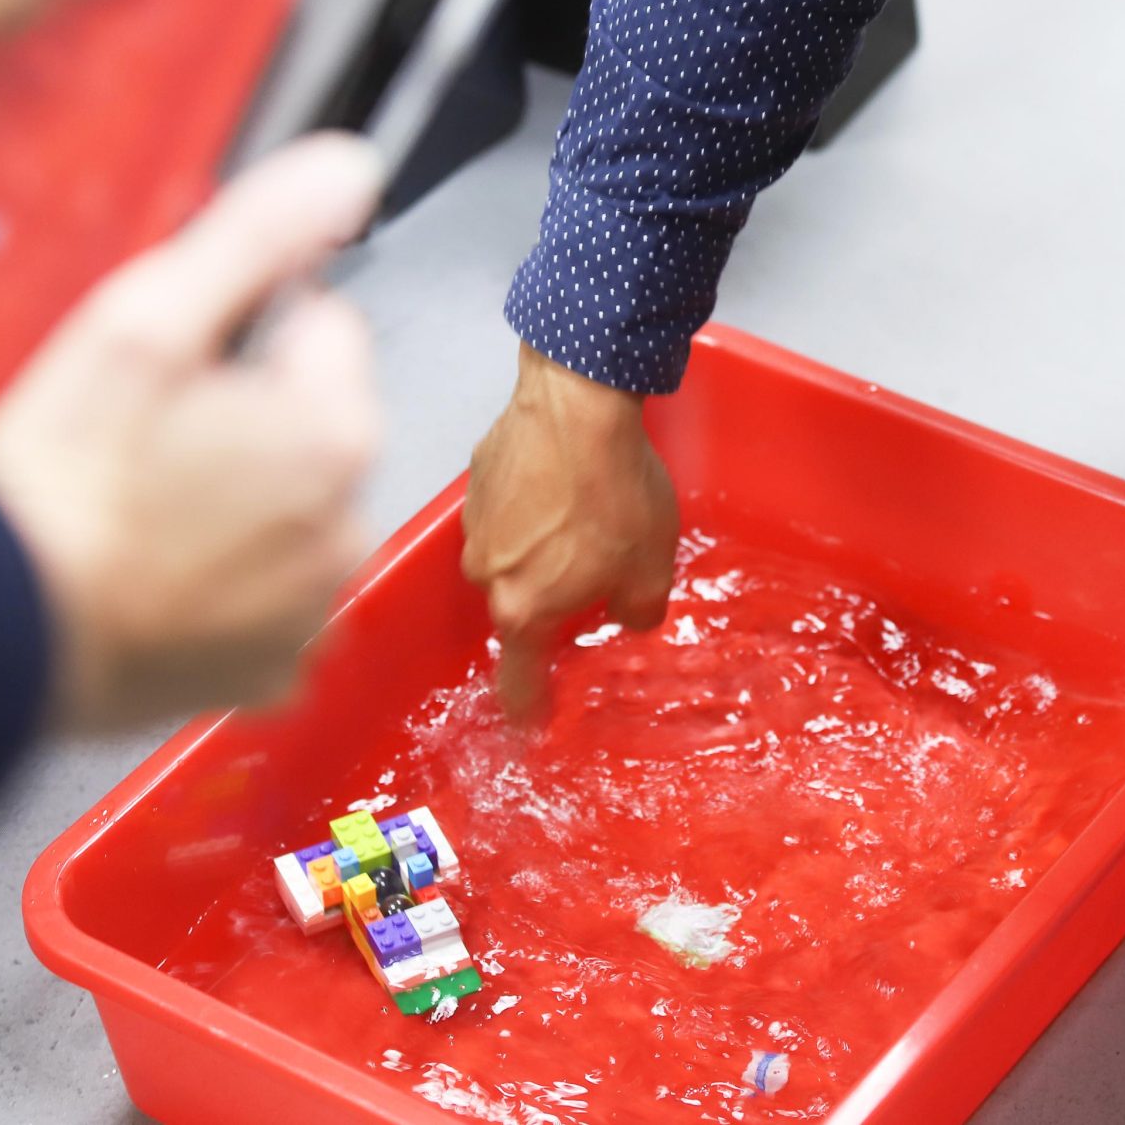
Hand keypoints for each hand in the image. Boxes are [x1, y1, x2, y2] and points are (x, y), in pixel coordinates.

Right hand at [0, 134, 385, 729]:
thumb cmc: (64, 478)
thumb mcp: (147, 320)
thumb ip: (258, 235)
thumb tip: (349, 167)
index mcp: (336, 431)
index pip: (322, 326)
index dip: (240, 331)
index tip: (172, 366)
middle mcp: (347, 527)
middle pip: (311, 423)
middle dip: (244, 418)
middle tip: (143, 439)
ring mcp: (311, 609)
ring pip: (287, 508)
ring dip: (235, 498)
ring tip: (138, 508)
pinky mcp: (268, 671)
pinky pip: (264, 596)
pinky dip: (221, 583)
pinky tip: (150, 573)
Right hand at [462, 343, 677, 716]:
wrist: (578, 403)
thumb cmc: (614, 494)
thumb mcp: (650, 569)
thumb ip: (635, 613)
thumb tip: (624, 616)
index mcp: (524, 609)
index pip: (517, 678)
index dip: (526, 703)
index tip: (529, 720)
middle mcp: (486, 572)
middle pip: (515, 605)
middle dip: (547, 600)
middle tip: (590, 577)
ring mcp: (474, 522)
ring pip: (508, 555)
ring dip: (537, 549)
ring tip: (583, 517)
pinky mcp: (477, 477)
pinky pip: (505, 507)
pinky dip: (529, 505)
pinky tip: (564, 481)